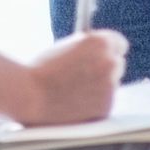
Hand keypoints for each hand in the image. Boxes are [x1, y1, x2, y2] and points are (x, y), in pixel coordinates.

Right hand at [12, 29, 127, 124]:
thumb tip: (98, 51)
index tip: (101, 57)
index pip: (119, 44)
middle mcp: (111, 62)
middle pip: (117, 64)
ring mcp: (110, 86)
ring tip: (73, 92)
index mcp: (102, 42)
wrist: (30, 95)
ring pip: (111, 85)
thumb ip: (87, 47)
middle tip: (84, 77)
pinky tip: (75, 103)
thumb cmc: (41, 70)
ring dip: (99, 88)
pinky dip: (93, 105)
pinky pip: (104, 103)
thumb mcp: (67, 46)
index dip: (108, 51)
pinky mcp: (105, 107)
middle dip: (104, 70)